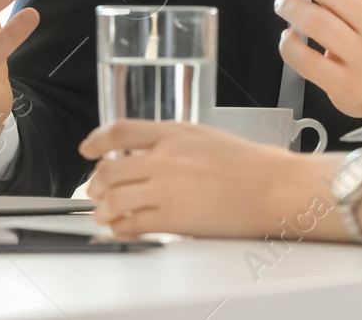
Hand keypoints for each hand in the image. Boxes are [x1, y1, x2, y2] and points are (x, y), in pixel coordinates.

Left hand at [78, 119, 300, 239]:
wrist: (274, 186)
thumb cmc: (251, 164)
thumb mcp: (205, 137)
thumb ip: (174, 143)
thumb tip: (150, 152)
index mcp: (173, 133)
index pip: (120, 131)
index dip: (97, 141)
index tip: (88, 149)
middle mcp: (164, 157)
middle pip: (110, 168)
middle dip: (96, 183)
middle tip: (96, 190)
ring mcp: (167, 187)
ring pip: (115, 198)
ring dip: (104, 209)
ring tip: (104, 214)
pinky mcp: (174, 218)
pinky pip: (134, 224)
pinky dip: (121, 228)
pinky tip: (122, 229)